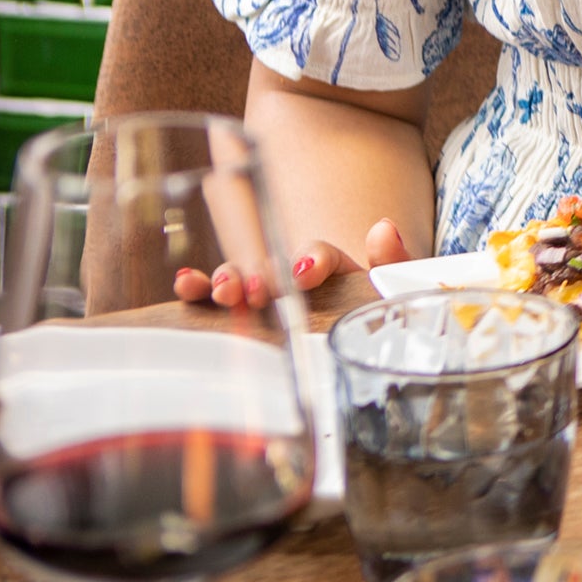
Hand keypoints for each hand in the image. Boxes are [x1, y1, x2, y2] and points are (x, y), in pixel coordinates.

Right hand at [174, 218, 411, 307]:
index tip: (304, 274)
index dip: (312, 260)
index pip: (319, 255)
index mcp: (334, 269)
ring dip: (227, 280)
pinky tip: (186, 285)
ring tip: (224, 291)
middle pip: (268, 264)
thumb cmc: (378, 315)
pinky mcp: (244, 316)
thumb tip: (383, 229)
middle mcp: (292, 277)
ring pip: (239, 278)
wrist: (369, 352)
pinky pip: (217, 301)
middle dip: (259, 273)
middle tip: (255, 289)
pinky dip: (199, 291)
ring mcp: (266, 295)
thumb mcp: (396, 290)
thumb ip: (394, 263)